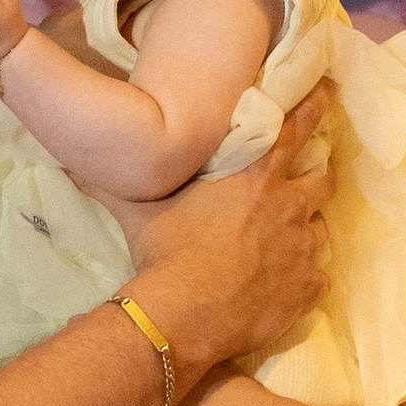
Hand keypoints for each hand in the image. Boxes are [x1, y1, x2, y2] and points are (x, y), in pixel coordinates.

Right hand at [123, 88, 334, 385]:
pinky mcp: (306, 290)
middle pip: (322, 180)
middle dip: (317, 178)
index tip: (330, 91)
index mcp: (255, 175)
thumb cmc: (164, 253)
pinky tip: (285, 287)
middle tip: (305, 185)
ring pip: (321, 231)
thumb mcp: (140, 208)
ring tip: (287, 245)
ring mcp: (302, 250)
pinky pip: (316, 280)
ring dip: (307, 232)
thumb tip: (74, 161)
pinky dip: (304, 280)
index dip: (316, 105)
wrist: (182, 315)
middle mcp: (289, 205)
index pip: (297, 126)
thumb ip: (120, 180)